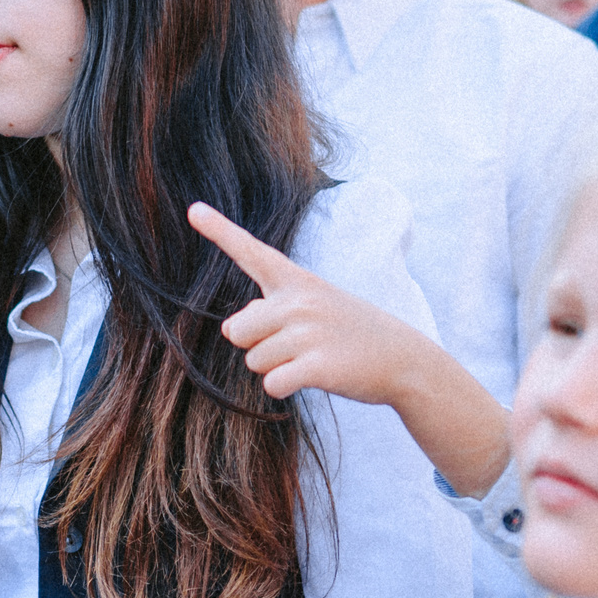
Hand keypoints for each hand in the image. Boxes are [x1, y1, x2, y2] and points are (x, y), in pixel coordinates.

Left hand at [190, 201, 508, 495]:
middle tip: (296, 346)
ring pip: (253, 361)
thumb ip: (269, 311)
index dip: (220, 231)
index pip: (253, 252)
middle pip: (237, 331)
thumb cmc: (351, 334)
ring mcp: (310, 332)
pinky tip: (312, 378)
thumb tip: (232, 329)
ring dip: (275, 369)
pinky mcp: (318, 366)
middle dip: (257, 346)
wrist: (405, 360)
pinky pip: (272, 383)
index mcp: (298, 282)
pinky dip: (284, 388)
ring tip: (311, 359)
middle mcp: (301, 301)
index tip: (193, 210)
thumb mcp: (315, 307)